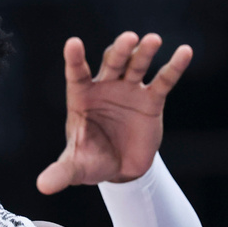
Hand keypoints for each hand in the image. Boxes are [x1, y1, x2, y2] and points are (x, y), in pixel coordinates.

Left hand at [37, 33, 191, 193]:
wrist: (121, 168)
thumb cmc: (92, 161)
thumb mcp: (76, 167)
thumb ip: (61, 172)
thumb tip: (43, 187)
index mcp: (81, 97)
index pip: (77, 74)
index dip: (75, 60)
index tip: (73, 43)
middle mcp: (104, 87)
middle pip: (111, 63)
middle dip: (120, 51)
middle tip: (129, 39)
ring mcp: (128, 90)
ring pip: (136, 66)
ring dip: (143, 53)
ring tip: (152, 40)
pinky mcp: (151, 100)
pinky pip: (163, 81)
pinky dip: (174, 66)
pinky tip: (185, 52)